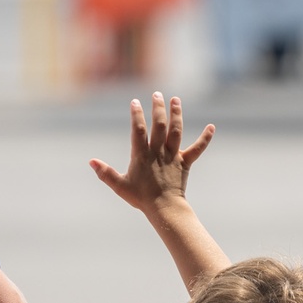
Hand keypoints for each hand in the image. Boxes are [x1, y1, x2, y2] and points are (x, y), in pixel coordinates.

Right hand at [90, 93, 213, 214]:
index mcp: (142, 155)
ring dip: (176, 114)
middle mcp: (158, 152)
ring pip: (176, 131)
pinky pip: (197, 149)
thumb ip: (105, 173)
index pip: (138, 130)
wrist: (164, 209)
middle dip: (158, 108)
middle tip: (157, 94)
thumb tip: (91, 161)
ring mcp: (173, 156)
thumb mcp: (120, 186)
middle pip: (159, 125)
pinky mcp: (185, 163)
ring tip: (175, 100)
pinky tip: (212, 127)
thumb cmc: (140, 198)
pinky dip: (205, 138)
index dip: (137, 115)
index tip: (135, 102)